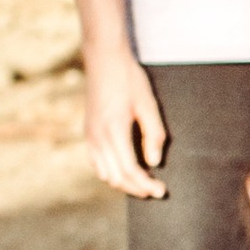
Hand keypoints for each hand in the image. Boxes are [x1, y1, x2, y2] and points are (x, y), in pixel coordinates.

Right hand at [82, 43, 169, 200]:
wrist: (103, 58)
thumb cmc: (128, 78)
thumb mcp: (148, 104)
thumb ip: (153, 134)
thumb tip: (154, 163)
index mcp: (114, 130)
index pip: (130, 170)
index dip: (146, 185)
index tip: (161, 190)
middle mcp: (97, 137)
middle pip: (116, 177)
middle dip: (136, 188)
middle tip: (155, 190)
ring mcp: (89, 135)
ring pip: (104, 173)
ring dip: (123, 183)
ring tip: (143, 182)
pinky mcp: (88, 132)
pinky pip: (96, 163)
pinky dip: (111, 173)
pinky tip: (125, 171)